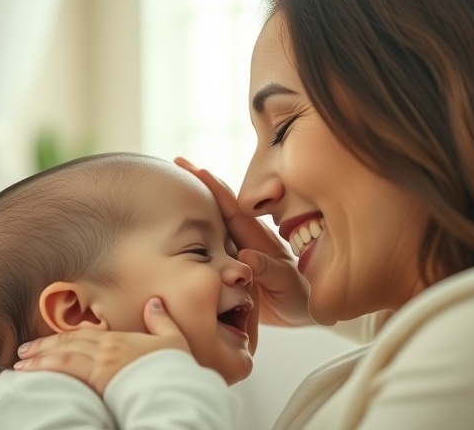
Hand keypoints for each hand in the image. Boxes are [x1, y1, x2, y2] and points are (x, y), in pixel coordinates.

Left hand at [13, 298, 189, 394]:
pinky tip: (30, 370)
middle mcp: (109, 347)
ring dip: (39, 356)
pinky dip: (44, 366)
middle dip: (44, 345)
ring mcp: (103, 360)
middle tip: (24, 350)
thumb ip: (162, 321)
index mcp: (123, 339)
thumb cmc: (176, 368)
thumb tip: (154, 302)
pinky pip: (65, 367)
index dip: (64, 336)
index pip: (86, 335)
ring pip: (63, 352)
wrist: (179, 384)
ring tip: (20, 362)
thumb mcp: (174, 340)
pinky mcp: (99, 375)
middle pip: (70, 342)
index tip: (48, 341)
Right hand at [175, 157, 311, 325]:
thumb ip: (269, 270)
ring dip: (194, 204)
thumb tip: (246, 256)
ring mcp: (235, 251)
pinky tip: (178, 227)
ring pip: (211, 223)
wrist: (300, 312)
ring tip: (174, 184)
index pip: (233, 208)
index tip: (198, 170)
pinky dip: (193, 233)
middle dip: (200, 184)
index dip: (216, 189)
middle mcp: (244, 239)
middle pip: (218, 207)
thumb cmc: (298, 297)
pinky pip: (208, 247)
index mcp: (257, 239)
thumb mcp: (286, 283)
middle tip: (179, 162)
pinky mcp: (229, 267)